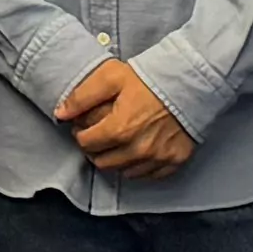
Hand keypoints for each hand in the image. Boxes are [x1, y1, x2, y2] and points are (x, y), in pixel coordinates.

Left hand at [55, 60, 198, 182]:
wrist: (192, 80)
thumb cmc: (150, 77)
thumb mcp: (111, 77)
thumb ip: (82, 96)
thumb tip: (60, 114)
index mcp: (120, 129)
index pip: (86, 143)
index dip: (81, 133)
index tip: (84, 125)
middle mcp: (138, 150)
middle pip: (102, 162)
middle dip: (95, 149)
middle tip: (99, 134)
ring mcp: (158, 158)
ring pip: (123, 171)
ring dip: (115, 158)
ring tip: (118, 139)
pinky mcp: (175, 161)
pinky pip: (148, 175)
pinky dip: (139, 165)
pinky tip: (138, 148)